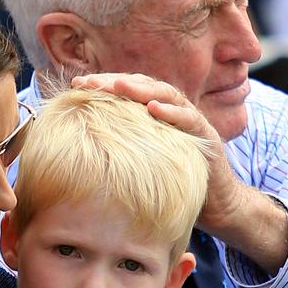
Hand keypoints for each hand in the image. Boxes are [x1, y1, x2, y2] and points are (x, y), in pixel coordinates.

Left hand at [71, 73, 248, 233]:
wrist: (212, 205)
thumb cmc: (169, 184)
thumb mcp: (137, 162)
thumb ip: (117, 146)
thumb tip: (76, 143)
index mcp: (152, 114)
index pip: (126, 91)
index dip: (103, 85)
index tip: (75, 84)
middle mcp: (170, 111)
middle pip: (142, 86)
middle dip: (114, 81)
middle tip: (89, 81)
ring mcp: (189, 121)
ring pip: (165, 95)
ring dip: (140, 89)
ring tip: (117, 86)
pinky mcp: (205, 136)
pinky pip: (189, 119)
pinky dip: (171, 112)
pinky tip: (153, 108)